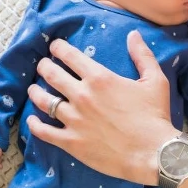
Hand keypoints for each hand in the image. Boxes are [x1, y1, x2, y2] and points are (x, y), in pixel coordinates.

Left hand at [25, 31, 174, 185]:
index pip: (69, 56)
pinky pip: (44, 131)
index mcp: (99, 78)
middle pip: (51, 75)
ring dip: (35, 92)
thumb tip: (133, 34)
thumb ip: (142, 55)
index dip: (58, 48)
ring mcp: (74, 120)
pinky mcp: (71, 142)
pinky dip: (35, 125)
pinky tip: (32, 120)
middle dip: (44, 67)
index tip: (54, 47)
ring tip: (33, 89)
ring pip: (44, 101)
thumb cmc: (155, 116)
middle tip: (42, 66)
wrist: (153, 153)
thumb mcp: (155, 80)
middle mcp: (82, 96)